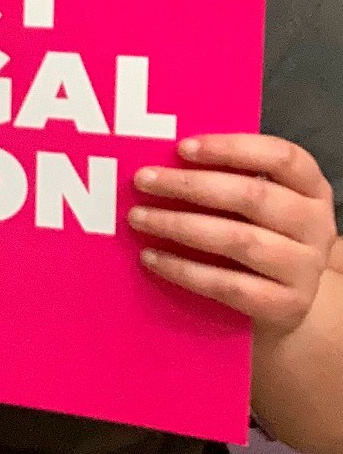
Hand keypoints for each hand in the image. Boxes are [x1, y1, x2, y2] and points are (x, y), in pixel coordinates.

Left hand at [130, 135, 338, 337]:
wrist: (283, 301)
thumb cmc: (257, 234)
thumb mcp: (254, 204)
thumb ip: (224, 179)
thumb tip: (160, 162)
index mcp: (312, 189)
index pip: (282, 157)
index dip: (232, 148)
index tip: (181, 148)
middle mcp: (316, 225)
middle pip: (254, 196)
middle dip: (190, 185)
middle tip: (142, 181)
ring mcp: (304, 268)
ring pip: (240, 240)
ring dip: (180, 226)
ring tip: (138, 217)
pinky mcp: (286, 305)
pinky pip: (229, 285)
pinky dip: (184, 270)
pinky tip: (150, 257)